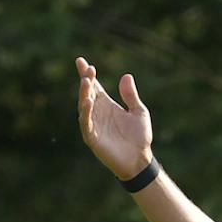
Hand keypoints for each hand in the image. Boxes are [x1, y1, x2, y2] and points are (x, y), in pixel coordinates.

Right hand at [75, 56, 152, 179]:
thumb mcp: (139, 112)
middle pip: (87, 94)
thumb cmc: (140, 138)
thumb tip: (126, 76)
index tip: (81, 61)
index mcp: (107, 105)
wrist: (140, 160)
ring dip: (84, 94)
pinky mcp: (92, 138)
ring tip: (86, 82)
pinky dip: (85, 113)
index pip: (94, 87)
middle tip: (87, 69)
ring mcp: (94, 125)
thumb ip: (131, 96)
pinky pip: (85, 124)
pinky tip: (88, 102)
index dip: (87, 74)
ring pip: (84, 107)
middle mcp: (98, 113)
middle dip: (86, 81)